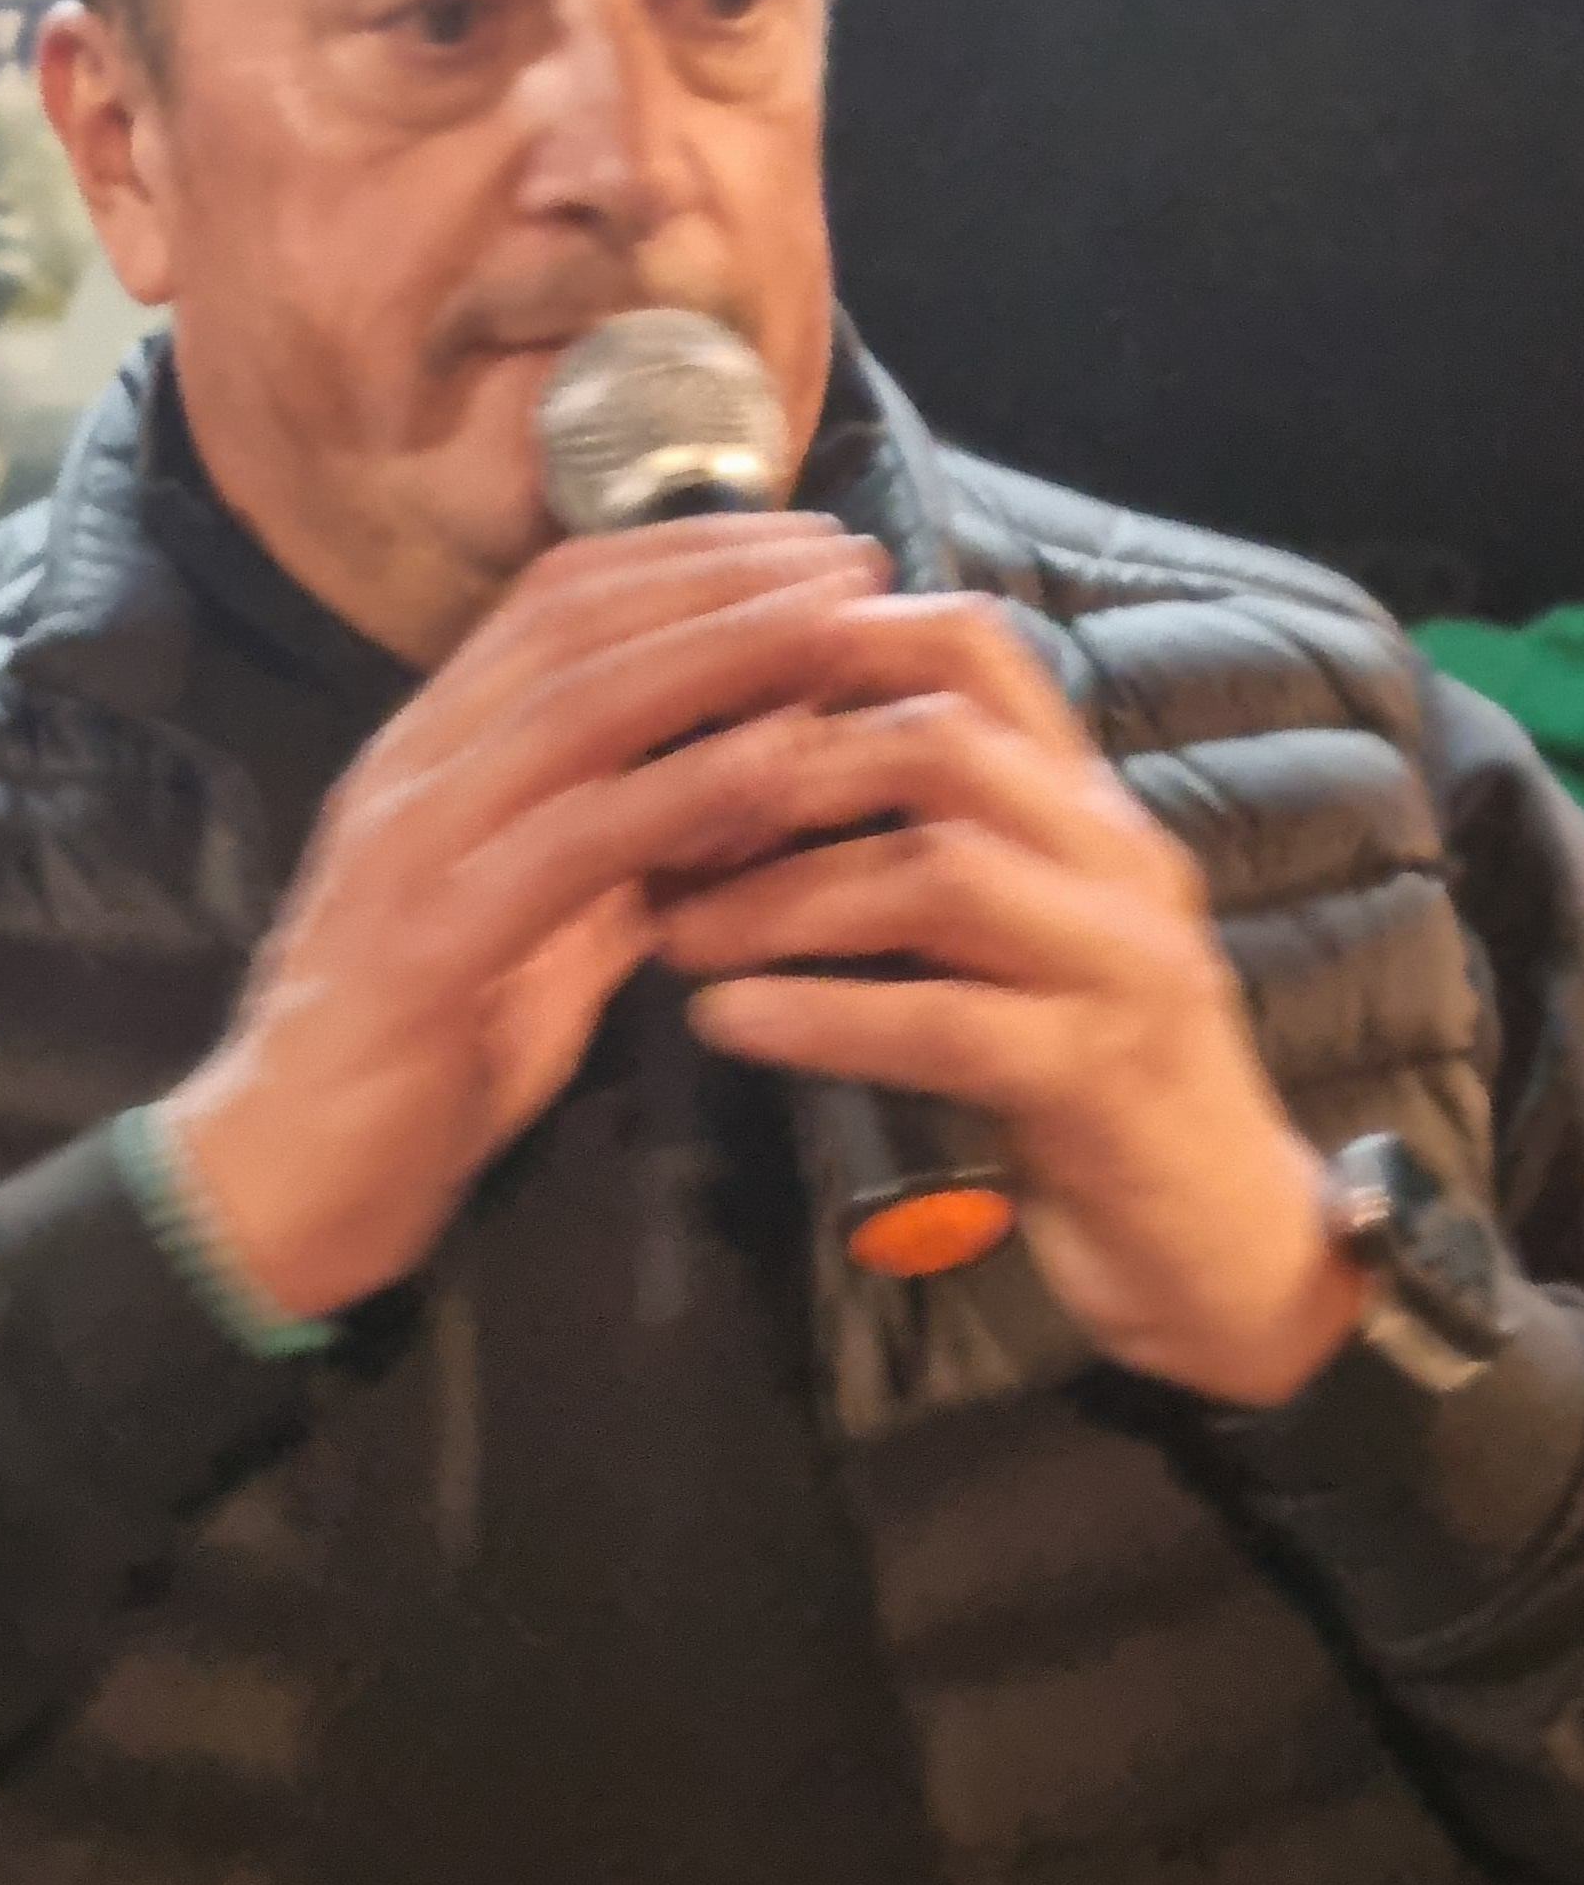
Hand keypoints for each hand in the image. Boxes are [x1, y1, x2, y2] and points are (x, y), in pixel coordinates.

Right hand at [170, 517, 892, 1318]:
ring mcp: (412, 846)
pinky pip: (575, 840)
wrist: (274, 1187)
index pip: (555, 600)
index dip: (685, 554)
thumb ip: (618, 859)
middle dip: (725, 577)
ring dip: (723, 651)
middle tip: (852, 560)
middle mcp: (412, 770)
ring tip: (839, 627)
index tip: (805, 544)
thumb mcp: (535, 936)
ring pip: (577, 704)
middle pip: (578, 624)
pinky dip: (686, 788)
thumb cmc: (412, 1064)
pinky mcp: (429, 941)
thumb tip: (735, 793)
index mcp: (429, 754)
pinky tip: (783, 762)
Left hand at [650, 593, 1363, 1406]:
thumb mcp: (1010, 939)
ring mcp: (1122, 963)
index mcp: (1086, 805)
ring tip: (671, 929)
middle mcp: (1116, 855)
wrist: (1226, 1247)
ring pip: (939, 872)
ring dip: (782, 893)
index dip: (832, 637)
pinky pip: (949, 1023)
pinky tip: (725, 1021)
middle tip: (657, 815)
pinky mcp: (1104, 1077)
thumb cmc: (1088, 1085)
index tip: (702, 678)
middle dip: (780, 766)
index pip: (972, 647)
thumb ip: (920, 852)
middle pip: (941, 739)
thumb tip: (736, 781)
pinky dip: (824, 1015)